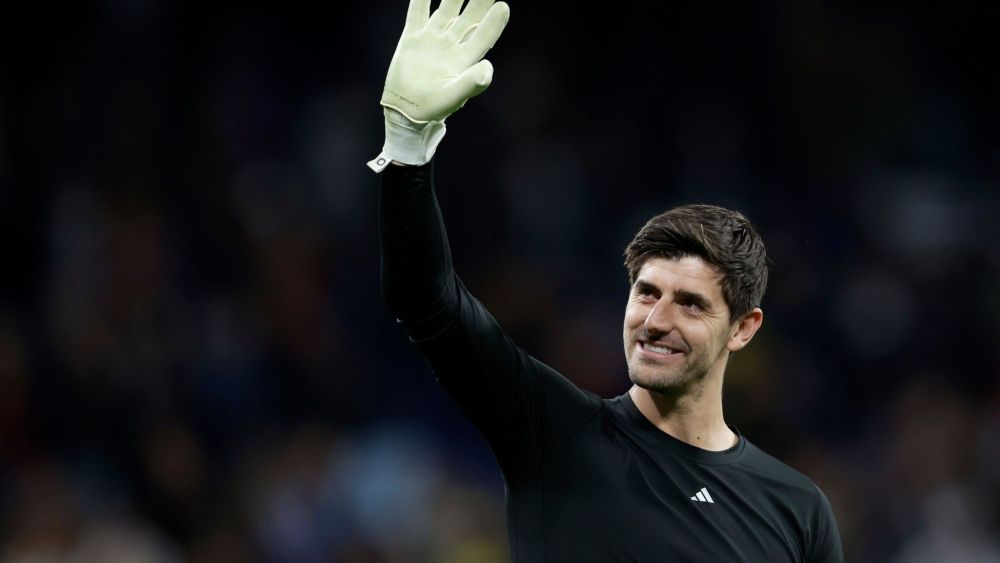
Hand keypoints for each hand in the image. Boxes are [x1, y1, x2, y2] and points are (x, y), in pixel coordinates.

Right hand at [382, 0, 509, 123]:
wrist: (405, 110)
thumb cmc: (433, 107)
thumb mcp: (453, 97)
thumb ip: (471, 84)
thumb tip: (488, 69)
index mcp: (465, 59)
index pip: (484, 36)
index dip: (494, 22)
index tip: (503, 6)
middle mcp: (452, 45)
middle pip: (469, 17)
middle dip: (479, 0)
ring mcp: (433, 39)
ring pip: (447, 10)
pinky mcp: (413, 38)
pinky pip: (418, 12)